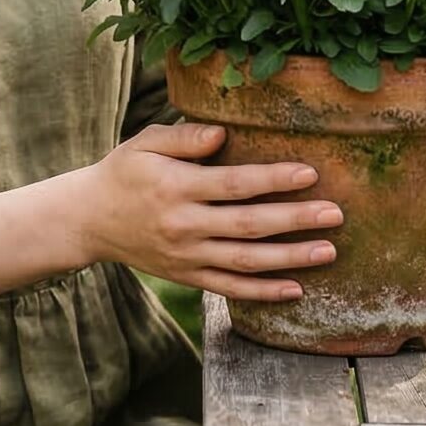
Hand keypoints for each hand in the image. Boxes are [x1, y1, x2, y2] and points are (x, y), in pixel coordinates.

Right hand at [74, 121, 342, 303]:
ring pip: (246, 261)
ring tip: (328, 251)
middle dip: (295, 220)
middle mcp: (184, 225)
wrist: (90, 220)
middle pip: (248, 226)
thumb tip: (222, 133)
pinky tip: (296, 288)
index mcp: (176, 188)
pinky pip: (230, 288)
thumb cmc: (125, 172)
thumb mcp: (145, 143)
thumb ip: (185, 137)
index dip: (272, 180)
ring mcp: (187, 256)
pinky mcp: (188, 276)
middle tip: (335, 214)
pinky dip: (263, 292)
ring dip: (290, 258)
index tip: (309, 174)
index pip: (233, 184)